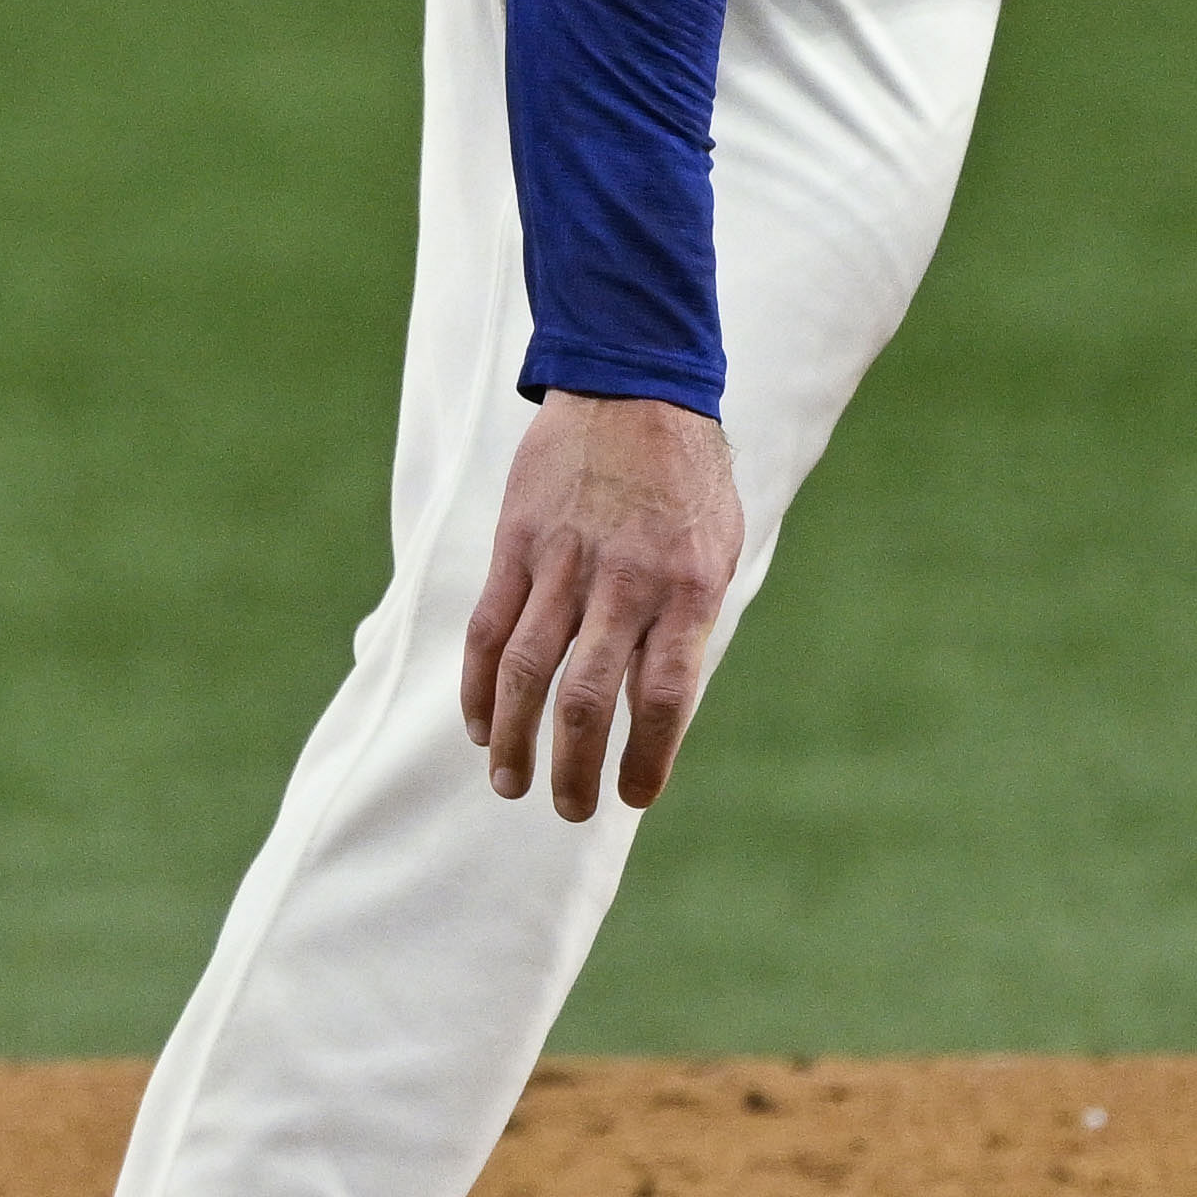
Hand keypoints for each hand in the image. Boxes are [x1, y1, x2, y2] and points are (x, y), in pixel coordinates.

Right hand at [460, 392, 745, 820]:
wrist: (635, 387)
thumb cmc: (687, 481)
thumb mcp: (716, 550)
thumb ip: (687, 624)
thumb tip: (658, 706)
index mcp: (685, 589)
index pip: (664, 697)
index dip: (647, 759)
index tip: (634, 798)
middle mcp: (624, 582)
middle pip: (586, 697)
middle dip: (574, 768)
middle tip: (569, 809)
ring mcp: (563, 562)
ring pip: (528, 671)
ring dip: (516, 739)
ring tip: (511, 785)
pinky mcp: (517, 544)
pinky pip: (490, 628)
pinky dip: (480, 686)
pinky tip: (482, 726)